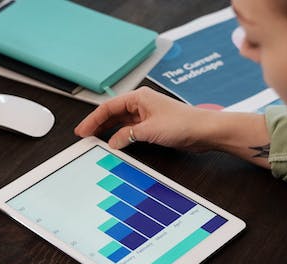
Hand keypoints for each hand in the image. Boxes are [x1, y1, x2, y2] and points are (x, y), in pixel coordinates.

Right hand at [74, 86, 206, 149]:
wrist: (204, 131)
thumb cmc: (183, 123)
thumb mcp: (149, 131)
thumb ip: (127, 135)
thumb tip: (113, 142)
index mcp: (139, 98)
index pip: (108, 107)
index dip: (93, 119)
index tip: (82, 130)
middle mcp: (141, 104)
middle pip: (112, 113)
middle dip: (97, 124)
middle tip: (84, 135)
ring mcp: (147, 115)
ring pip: (120, 121)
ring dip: (108, 130)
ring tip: (95, 139)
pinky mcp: (152, 126)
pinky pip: (130, 130)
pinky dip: (120, 135)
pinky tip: (115, 142)